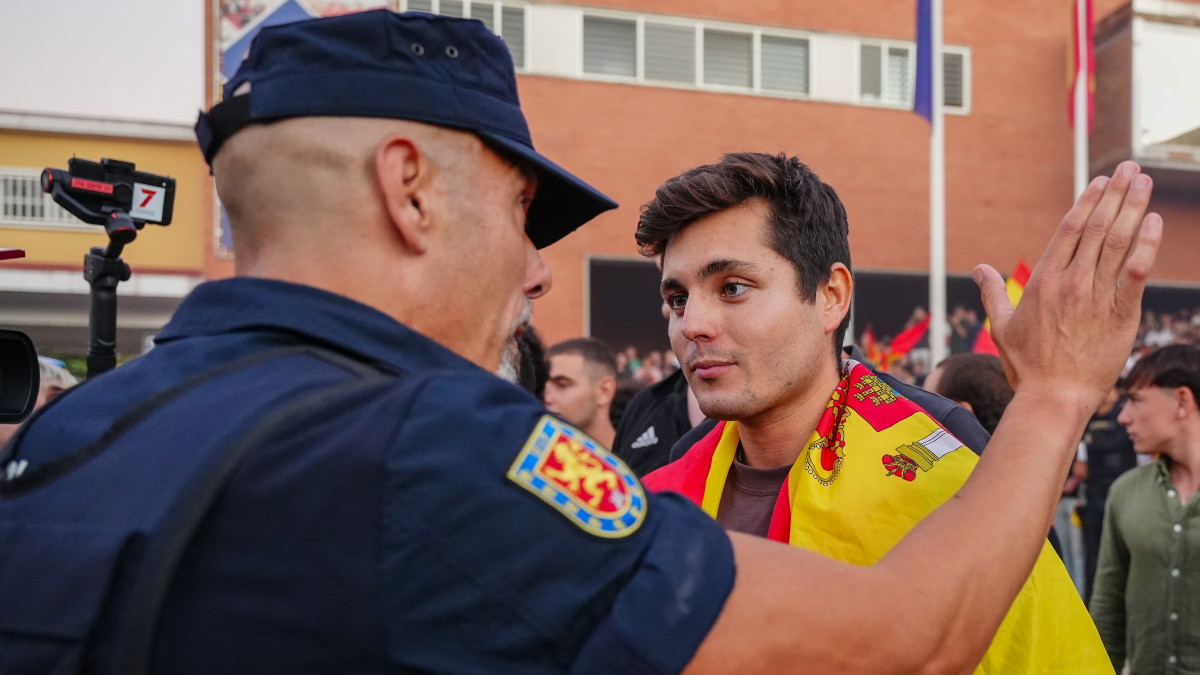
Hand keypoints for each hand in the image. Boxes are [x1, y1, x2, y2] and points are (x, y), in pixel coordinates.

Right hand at [976, 161, 1161, 412]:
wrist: (1055, 396)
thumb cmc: (1027, 366)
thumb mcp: (1002, 328)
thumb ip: (992, 294)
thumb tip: (980, 270)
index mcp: (1043, 281)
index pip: (1070, 230)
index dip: (1088, 202)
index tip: (1101, 182)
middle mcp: (1071, 282)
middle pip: (1098, 228)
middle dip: (1116, 194)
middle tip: (1130, 169)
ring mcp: (1096, 297)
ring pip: (1118, 243)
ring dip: (1134, 209)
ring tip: (1144, 183)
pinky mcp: (1120, 314)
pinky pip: (1136, 273)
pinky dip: (1147, 246)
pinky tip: (1155, 224)